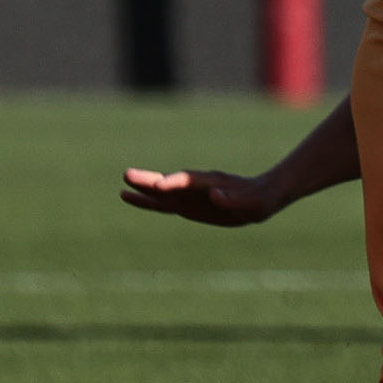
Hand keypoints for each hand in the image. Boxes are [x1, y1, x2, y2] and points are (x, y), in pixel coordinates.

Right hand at [120, 167, 285, 227]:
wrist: (260, 197)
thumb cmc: (259, 199)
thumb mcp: (253, 202)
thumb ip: (234, 199)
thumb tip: (215, 196)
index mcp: (212, 182)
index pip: (188, 181)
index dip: (174, 183)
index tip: (159, 186)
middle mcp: (196, 187)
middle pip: (169, 183)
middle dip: (149, 181)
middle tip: (127, 175)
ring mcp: (189, 196)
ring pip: (161, 194)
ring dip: (143, 192)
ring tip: (122, 189)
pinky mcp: (186, 206)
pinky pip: (163, 205)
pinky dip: (147, 202)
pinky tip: (131, 198)